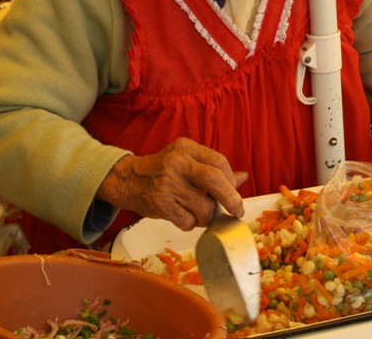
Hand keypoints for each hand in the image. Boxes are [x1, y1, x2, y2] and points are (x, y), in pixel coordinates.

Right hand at [96, 137, 248, 230]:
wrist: (128, 179)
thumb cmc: (164, 169)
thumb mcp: (188, 160)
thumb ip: (215, 168)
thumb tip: (243, 177)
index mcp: (186, 148)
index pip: (219, 162)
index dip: (232, 181)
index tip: (236, 194)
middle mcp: (177, 163)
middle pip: (214, 180)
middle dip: (231, 199)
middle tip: (238, 211)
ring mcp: (167, 184)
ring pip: (204, 207)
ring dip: (209, 216)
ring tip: (201, 211)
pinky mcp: (160, 204)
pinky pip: (188, 221)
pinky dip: (192, 223)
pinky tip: (184, 214)